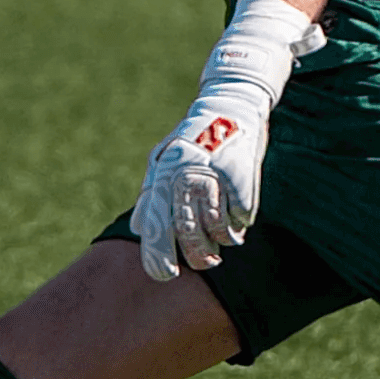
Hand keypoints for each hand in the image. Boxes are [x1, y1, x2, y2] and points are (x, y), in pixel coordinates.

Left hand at [134, 87, 271, 280]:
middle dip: (198, 256)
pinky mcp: (240, 174)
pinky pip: (241, 215)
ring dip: (223, 240)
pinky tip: (239, 213)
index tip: (165, 275)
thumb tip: (138, 227)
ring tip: (225, 238)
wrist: (230, 103)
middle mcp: (183, 175)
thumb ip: (151, 194)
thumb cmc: (193, 138)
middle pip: (187, 233)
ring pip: (217, 227)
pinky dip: (240, 220)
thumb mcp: (164, 159)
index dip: (157, 256)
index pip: (154, 225)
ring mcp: (213, 175)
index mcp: (162, 175)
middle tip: (205, 262)